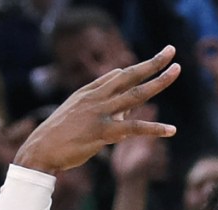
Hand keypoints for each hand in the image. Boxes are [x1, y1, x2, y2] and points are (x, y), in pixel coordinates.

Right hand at [15, 47, 180, 174]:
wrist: (40, 150)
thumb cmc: (59, 136)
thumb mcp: (79, 116)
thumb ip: (102, 109)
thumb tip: (125, 108)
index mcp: (90, 92)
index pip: (118, 76)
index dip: (137, 70)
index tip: (156, 62)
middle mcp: (96, 97)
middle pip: (129, 76)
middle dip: (152, 62)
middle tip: (171, 51)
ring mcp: (100, 112)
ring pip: (135, 95)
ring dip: (158, 82)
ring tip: (176, 71)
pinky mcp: (102, 132)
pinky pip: (133, 128)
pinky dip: (154, 129)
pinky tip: (171, 130)